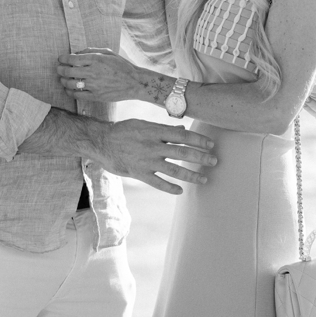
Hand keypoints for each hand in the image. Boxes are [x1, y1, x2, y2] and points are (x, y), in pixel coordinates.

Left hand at [57, 48, 148, 102]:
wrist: (134, 82)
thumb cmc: (122, 66)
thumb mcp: (108, 53)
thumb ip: (91, 51)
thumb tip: (76, 52)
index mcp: (96, 59)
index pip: (72, 59)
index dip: (63, 59)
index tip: (60, 59)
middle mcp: (93, 72)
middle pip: (68, 71)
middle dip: (60, 69)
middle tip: (59, 68)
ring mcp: (94, 85)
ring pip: (70, 84)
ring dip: (63, 81)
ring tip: (63, 79)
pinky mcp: (96, 96)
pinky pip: (77, 95)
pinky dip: (69, 92)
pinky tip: (68, 89)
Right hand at [91, 118, 216, 194]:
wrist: (101, 141)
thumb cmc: (123, 130)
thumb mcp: (143, 124)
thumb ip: (163, 128)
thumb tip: (181, 129)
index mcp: (156, 131)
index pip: (183, 135)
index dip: (198, 140)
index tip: (210, 144)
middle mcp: (154, 146)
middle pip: (183, 153)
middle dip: (201, 158)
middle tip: (214, 161)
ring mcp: (147, 161)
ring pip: (174, 170)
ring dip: (191, 175)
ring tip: (204, 179)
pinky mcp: (139, 173)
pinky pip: (158, 183)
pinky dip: (170, 188)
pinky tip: (180, 191)